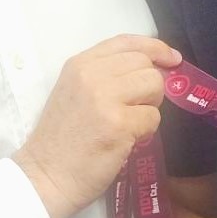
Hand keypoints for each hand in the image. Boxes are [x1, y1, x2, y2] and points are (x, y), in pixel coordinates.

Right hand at [15, 34, 180, 217]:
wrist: (46, 176)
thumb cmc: (62, 139)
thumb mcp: (74, 92)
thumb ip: (106, 75)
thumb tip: (154, 68)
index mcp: (79, 64)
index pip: (126, 42)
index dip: (155, 47)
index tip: (171, 58)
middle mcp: (91, 75)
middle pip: (145, 64)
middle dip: (152, 85)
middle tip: (138, 107)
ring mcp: (105, 99)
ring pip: (154, 86)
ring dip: (150, 106)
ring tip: (131, 122)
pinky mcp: (119, 124)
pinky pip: (153, 117)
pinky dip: (146, 131)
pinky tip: (127, 140)